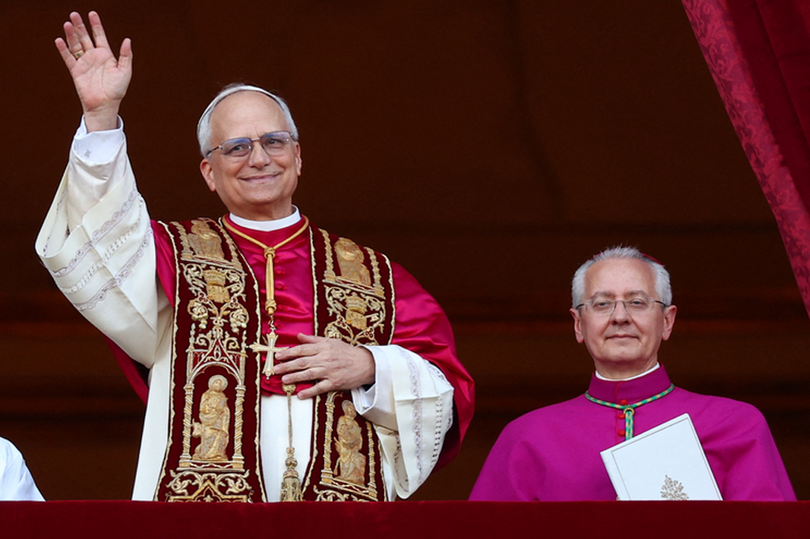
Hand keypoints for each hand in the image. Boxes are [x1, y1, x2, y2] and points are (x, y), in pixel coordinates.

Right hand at [55, 11, 131, 131]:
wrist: (105, 105)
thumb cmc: (117, 90)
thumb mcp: (125, 72)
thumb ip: (126, 56)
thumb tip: (127, 40)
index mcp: (106, 55)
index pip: (100, 36)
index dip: (96, 25)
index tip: (92, 14)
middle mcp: (94, 57)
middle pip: (85, 37)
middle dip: (80, 26)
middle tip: (74, 14)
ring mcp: (84, 63)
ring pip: (75, 45)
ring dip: (71, 35)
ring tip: (67, 24)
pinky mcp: (76, 71)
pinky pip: (68, 58)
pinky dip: (63, 49)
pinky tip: (59, 40)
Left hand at [274, 334, 375, 399]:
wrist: (365, 363)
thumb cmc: (347, 352)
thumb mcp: (331, 341)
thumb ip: (313, 340)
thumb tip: (298, 336)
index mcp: (323, 348)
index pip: (302, 350)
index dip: (288, 353)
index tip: (278, 356)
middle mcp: (325, 359)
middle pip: (302, 362)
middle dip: (287, 366)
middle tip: (275, 369)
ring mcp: (329, 371)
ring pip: (309, 374)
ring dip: (295, 377)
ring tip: (283, 380)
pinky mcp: (334, 382)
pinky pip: (320, 388)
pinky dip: (310, 392)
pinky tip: (300, 394)